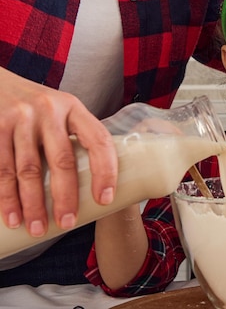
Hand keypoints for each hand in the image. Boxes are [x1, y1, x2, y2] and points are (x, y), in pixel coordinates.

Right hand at [0, 68, 117, 236]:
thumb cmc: (36, 106)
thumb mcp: (61, 110)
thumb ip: (75, 136)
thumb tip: (98, 182)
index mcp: (73, 107)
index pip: (98, 140)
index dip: (106, 171)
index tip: (105, 199)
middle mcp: (48, 110)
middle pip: (62, 160)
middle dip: (65, 197)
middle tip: (68, 223)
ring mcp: (19, 118)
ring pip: (28, 169)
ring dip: (32, 204)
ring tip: (37, 229)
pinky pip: (0, 168)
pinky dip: (6, 196)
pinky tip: (12, 216)